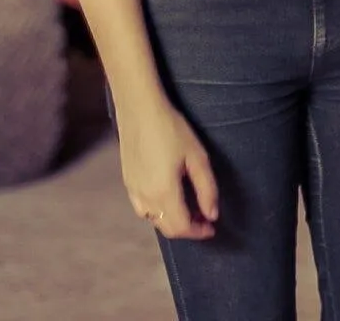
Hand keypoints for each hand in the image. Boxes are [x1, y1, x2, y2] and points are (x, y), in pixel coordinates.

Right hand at [118, 101, 218, 238]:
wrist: (139, 108)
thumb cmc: (171, 129)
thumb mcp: (197, 157)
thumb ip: (207, 189)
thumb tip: (212, 215)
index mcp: (163, 193)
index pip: (181, 228)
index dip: (198, 232)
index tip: (212, 228)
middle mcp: (145, 197)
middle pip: (166, 228)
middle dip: (187, 229)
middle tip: (204, 218)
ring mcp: (132, 190)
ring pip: (153, 219)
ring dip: (172, 220)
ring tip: (189, 207)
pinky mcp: (127, 181)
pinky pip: (143, 207)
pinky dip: (158, 211)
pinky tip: (169, 196)